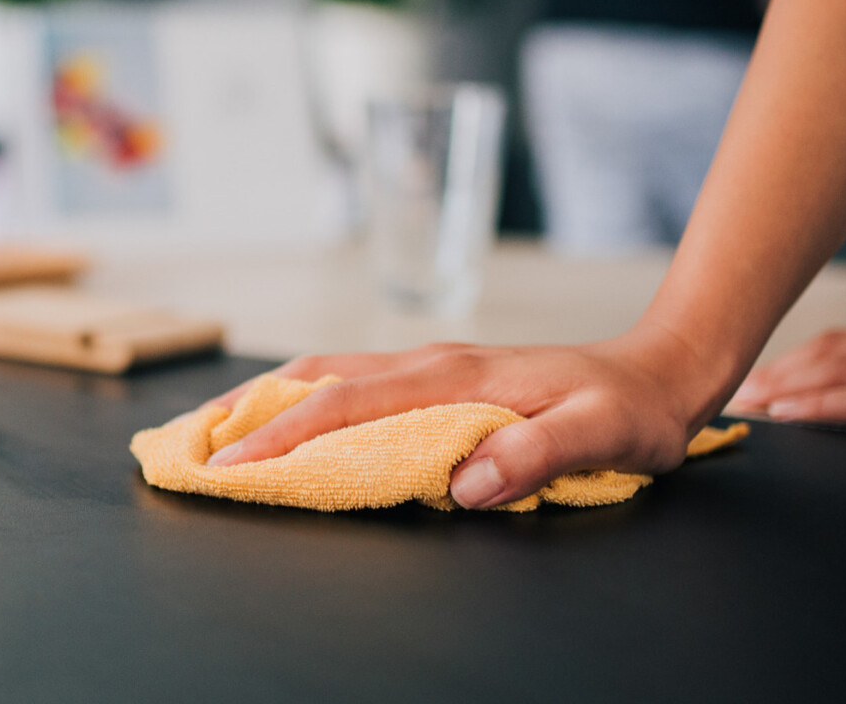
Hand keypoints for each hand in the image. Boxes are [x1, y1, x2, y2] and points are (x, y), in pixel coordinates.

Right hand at [202, 325, 733, 508]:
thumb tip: (464, 482)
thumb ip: (535, 455)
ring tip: (213, 427)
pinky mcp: (437, 378)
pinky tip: (286, 413)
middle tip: (185, 445)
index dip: (281, 438)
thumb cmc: (630, 410)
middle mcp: (429, 363)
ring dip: (265, 399)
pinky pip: (353, 382)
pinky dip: (302, 396)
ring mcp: (430, 366)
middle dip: (245, 412)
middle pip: (315, 380)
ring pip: (327, 374)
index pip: (345, 407)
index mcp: (454, 378)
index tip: (228, 468)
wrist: (660, 369)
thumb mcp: (600, 437)